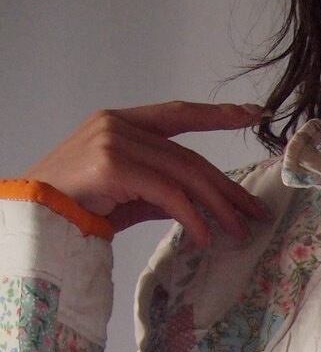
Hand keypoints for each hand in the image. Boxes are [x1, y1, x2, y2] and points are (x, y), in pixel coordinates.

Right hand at [20, 100, 273, 245]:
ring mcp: (116, 142)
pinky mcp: (114, 166)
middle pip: (189, 157)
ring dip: (217, 207)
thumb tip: (198, 208)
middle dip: (227, 187)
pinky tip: (204, 238)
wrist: (35, 215)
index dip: (217, 114)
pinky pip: (168, 194)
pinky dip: (192, 218)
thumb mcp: (126, 196)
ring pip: (184, 175)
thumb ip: (159, 193)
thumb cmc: (75, 206)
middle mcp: (119, 125)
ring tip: (238, 231)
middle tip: (255, 212)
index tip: (251, 114)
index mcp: (121, 123)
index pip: (178, 114)